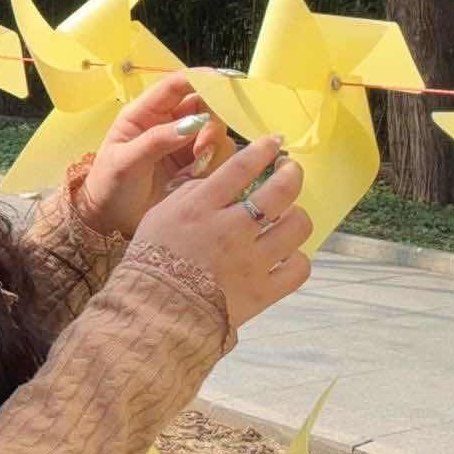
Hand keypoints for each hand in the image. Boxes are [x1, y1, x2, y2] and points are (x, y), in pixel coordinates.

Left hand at [75, 71, 233, 239]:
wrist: (112, 220)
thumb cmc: (110, 185)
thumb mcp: (126, 161)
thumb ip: (157, 140)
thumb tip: (192, 122)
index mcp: (145, 113)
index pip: (176, 84)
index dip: (202, 77)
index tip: (225, 82)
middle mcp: (167, 123)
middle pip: (204, 104)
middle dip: (212, 119)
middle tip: (204, 145)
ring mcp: (183, 144)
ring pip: (216, 130)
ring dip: (213, 145)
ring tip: (194, 167)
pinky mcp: (195, 165)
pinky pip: (218, 155)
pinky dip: (214, 164)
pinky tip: (194, 178)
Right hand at [136, 135, 312, 328]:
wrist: (155, 310)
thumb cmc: (154, 257)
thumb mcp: (162, 213)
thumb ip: (193, 192)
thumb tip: (221, 177)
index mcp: (202, 207)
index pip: (242, 167)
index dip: (263, 149)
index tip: (274, 143)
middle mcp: (231, 229)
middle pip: (280, 191)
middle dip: (291, 173)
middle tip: (289, 170)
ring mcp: (252, 261)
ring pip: (297, 226)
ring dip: (295, 216)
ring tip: (287, 217)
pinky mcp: (264, 291)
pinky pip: (299, 268)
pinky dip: (297, 258)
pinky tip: (285, 255)